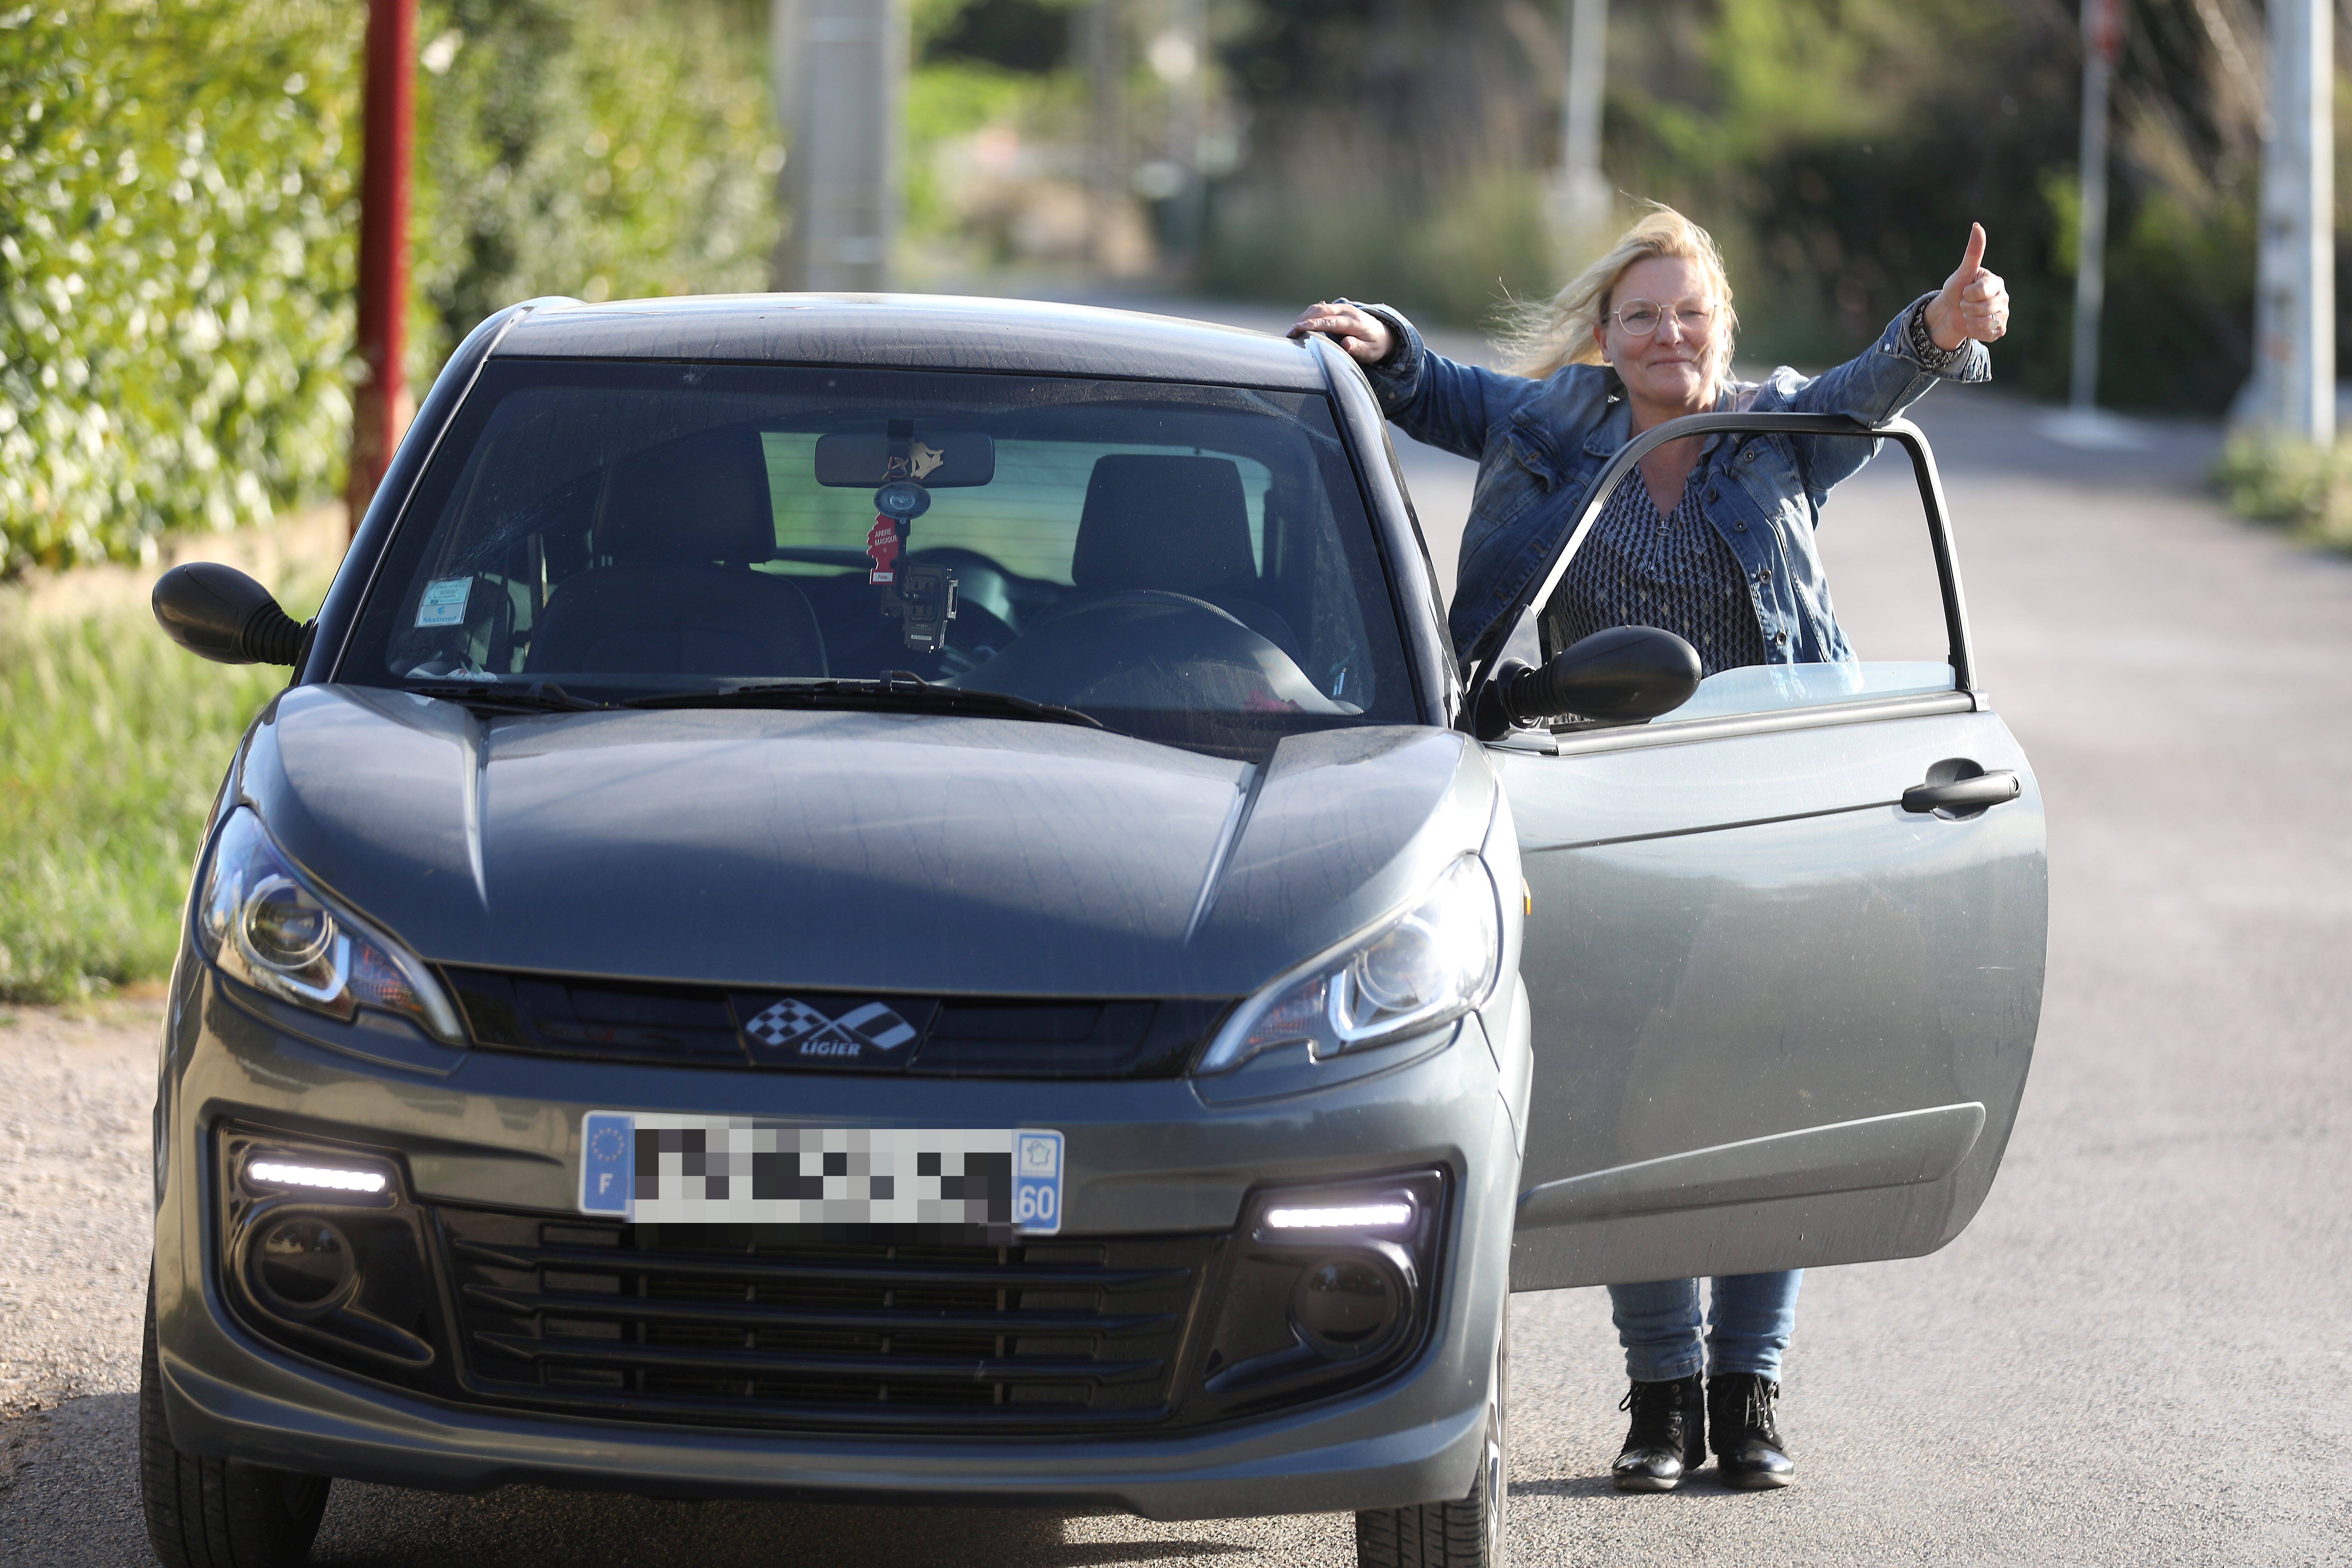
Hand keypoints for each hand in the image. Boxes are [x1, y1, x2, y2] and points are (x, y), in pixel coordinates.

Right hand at [1288, 301, 1393, 363]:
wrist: (1383, 334)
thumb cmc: (1375, 345)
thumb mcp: (1371, 351)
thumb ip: (1359, 348)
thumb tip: (1346, 343)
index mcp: (1354, 321)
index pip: (1330, 321)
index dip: (1313, 324)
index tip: (1298, 329)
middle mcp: (1347, 311)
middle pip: (1320, 310)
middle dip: (1302, 320)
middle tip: (1289, 333)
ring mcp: (1341, 308)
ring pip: (1317, 308)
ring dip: (1303, 317)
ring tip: (1291, 331)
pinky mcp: (1336, 309)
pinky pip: (1319, 309)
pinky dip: (1307, 316)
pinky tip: (1298, 326)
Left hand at [1925, 223, 2007, 350]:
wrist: (1951, 312)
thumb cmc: (1957, 289)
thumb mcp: (1962, 272)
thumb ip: (1973, 252)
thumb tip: (1977, 225)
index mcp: (1996, 282)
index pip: (1981, 291)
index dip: (1967, 294)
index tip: (1965, 291)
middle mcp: (2004, 297)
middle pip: (1984, 308)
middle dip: (1967, 308)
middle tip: (1965, 304)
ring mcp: (2004, 314)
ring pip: (1986, 322)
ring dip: (1970, 320)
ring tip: (1968, 314)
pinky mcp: (2000, 329)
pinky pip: (1988, 334)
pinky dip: (1975, 331)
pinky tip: (1973, 324)